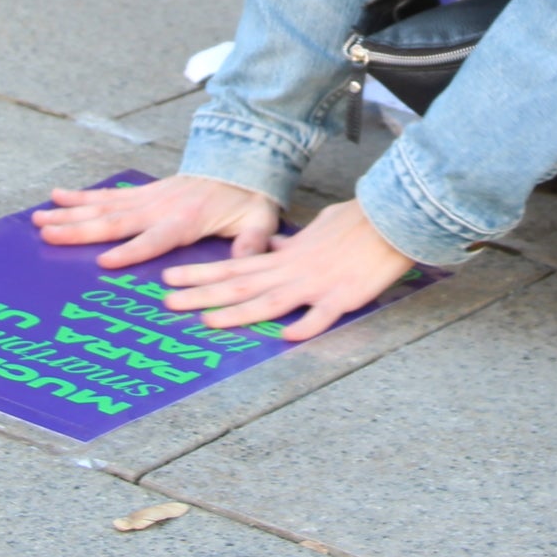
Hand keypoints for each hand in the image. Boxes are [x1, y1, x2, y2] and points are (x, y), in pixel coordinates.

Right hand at [31, 173, 278, 266]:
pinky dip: (81, 196)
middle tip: (46, 235)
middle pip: (115, 222)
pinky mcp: (144, 193)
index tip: (104, 262)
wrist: (241, 159)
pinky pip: (108, 196)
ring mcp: (149, 198)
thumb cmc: (249, 196)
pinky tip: (56, 196)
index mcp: (185, 219)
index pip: (154, 239)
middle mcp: (159, 207)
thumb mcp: (259, 218)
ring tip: (38, 219)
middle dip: (79, 230)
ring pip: (103, 208)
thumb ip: (252, 240)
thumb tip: (246, 259)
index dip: (131, 251)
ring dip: (69, 214)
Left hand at [157, 199, 415, 341]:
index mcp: (284, 257)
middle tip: (166, 303)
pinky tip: (285, 337)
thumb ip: (291, 244)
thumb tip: (274, 247)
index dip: (200, 273)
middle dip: (201, 294)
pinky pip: (321, 316)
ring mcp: (315, 285)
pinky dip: (304, 325)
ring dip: (237, 313)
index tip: (169, 278)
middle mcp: (292, 271)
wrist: (390, 219)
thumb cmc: (355, 223)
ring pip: (269, 302)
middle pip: (240, 285)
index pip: (234, 265)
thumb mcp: (316, 228)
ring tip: (206, 321)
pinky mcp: (343, 297)